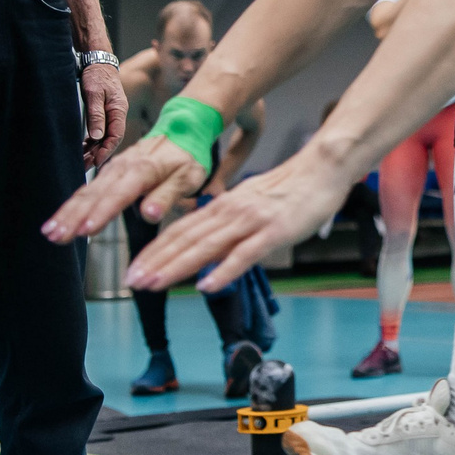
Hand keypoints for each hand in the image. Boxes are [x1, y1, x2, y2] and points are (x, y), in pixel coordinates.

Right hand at [43, 135, 206, 246]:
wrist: (182, 130)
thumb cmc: (187, 158)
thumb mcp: (187, 177)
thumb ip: (167, 195)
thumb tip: (149, 213)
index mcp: (143, 169)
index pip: (119, 194)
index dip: (101, 213)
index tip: (84, 230)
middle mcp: (122, 168)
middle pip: (94, 194)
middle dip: (73, 216)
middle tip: (55, 236)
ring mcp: (113, 169)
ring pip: (86, 192)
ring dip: (66, 213)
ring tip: (49, 233)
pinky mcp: (109, 173)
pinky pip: (87, 190)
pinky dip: (71, 206)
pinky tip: (59, 221)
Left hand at [79, 62, 126, 170]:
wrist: (97, 62)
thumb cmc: (97, 75)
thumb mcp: (94, 94)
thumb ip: (96, 115)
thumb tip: (97, 136)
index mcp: (119, 111)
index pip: (115, 136)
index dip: (106, 151)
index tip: (96, 162)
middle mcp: (117, 115)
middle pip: (110, 140)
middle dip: (98, 154)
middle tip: (84, 166)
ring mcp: (111, 115)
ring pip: (104, 137)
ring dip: (94, 150)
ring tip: (82, 161)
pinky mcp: (105, 114)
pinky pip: (100, 132)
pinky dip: (93, 141)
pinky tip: (84, 149)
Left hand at [127, 159, 342, 293]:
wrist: (322, 168)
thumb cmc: (290, 190)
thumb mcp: (249, 204)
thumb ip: (227, 225)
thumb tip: (206, 248)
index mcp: (222, 206)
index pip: (179, 230)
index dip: (154, 250)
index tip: (134, 269)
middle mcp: (230, 212)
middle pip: (185, 239)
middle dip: (156, 261)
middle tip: (132, 281)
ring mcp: (251, 222)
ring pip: (206, 246)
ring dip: (177, 267)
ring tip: (154, 284)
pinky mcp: (274, 232)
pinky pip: (244, 254)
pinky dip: (222, 271)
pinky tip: (205, 286)